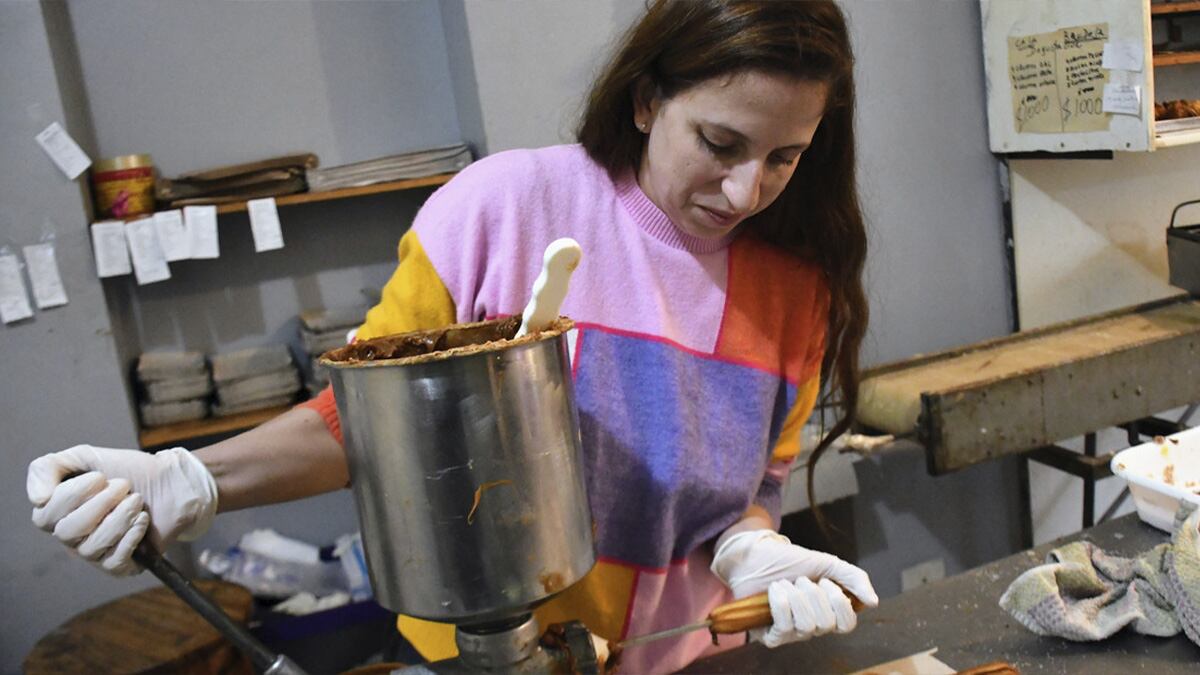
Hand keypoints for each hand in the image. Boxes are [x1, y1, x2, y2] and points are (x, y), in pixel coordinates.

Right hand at [27, 445, 218, 574]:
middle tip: (124, 486)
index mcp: (58, 514)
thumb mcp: (86, 458)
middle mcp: (72, 537)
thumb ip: (50, 467)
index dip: (73, 494)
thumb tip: (37, 499)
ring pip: (92, 547)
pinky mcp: (120, 566)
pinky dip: (131, 535)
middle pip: (67, 532)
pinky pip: (114, 561)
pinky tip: (143, 519)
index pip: (44, 516)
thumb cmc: (129, 471)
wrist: (172, 482)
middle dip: (101, 504)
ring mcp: (95, 554)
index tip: (101, 476)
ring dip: (120, 517)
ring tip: (137, 500)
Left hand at [711, 529, 878, 647]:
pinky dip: (781, 602)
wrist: (757, 554)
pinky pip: (784, 626)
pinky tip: (775, 589)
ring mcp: (792, 633)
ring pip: (807, 625)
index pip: (847, 625)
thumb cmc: (789, 561)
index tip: (825, 581)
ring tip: (786, 584)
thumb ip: (854, 579)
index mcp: (828, 612)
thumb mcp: (827, 564)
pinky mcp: (771, 635)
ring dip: (796, 596)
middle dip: (813, 594)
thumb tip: (874, 602)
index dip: (839, 602)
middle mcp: (812, 627)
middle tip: (800, 580)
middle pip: (826, 623)